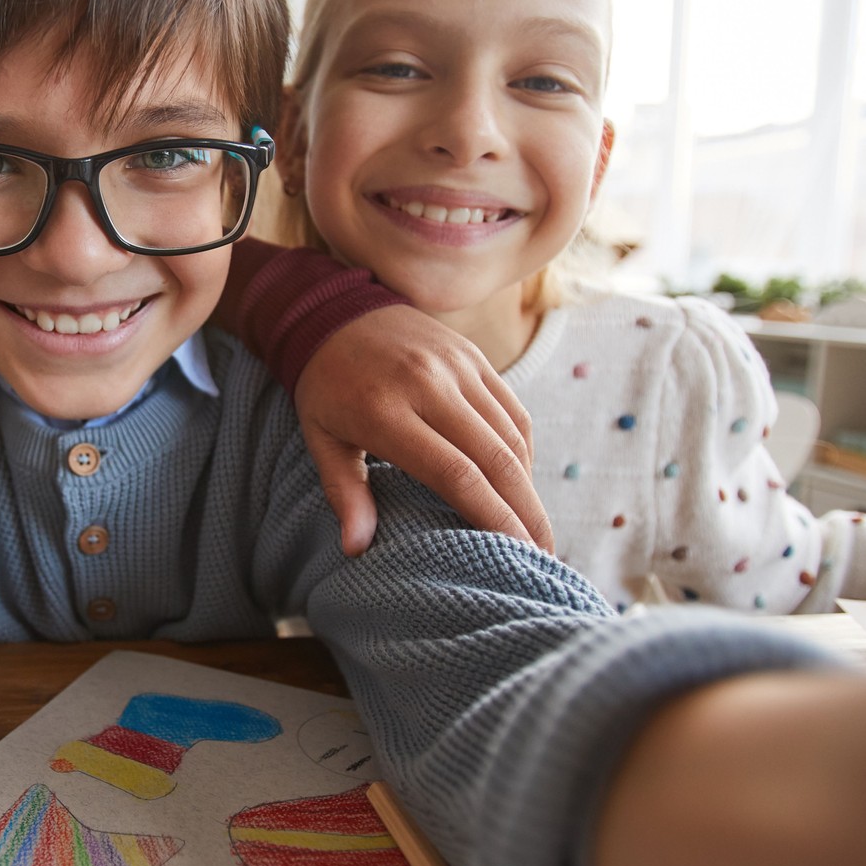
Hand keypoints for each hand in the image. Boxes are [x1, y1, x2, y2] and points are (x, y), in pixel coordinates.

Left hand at [292, 304, 550, 555]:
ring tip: (536, 527)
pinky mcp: (474, 356)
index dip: (492, 517)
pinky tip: (521, 482)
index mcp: (386, 412)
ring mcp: (457, 366)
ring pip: (511, 435)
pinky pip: (511, 410)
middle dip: (526, 512)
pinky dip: (523, 450)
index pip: (454, 474)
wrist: (333, 310)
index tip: (517, 555)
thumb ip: (344, 493)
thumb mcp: (320, 439)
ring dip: (529, 486)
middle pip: (495, 458)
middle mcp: (429, 385)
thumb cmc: (325, 387)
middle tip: (545, 555)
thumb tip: (356, 549)